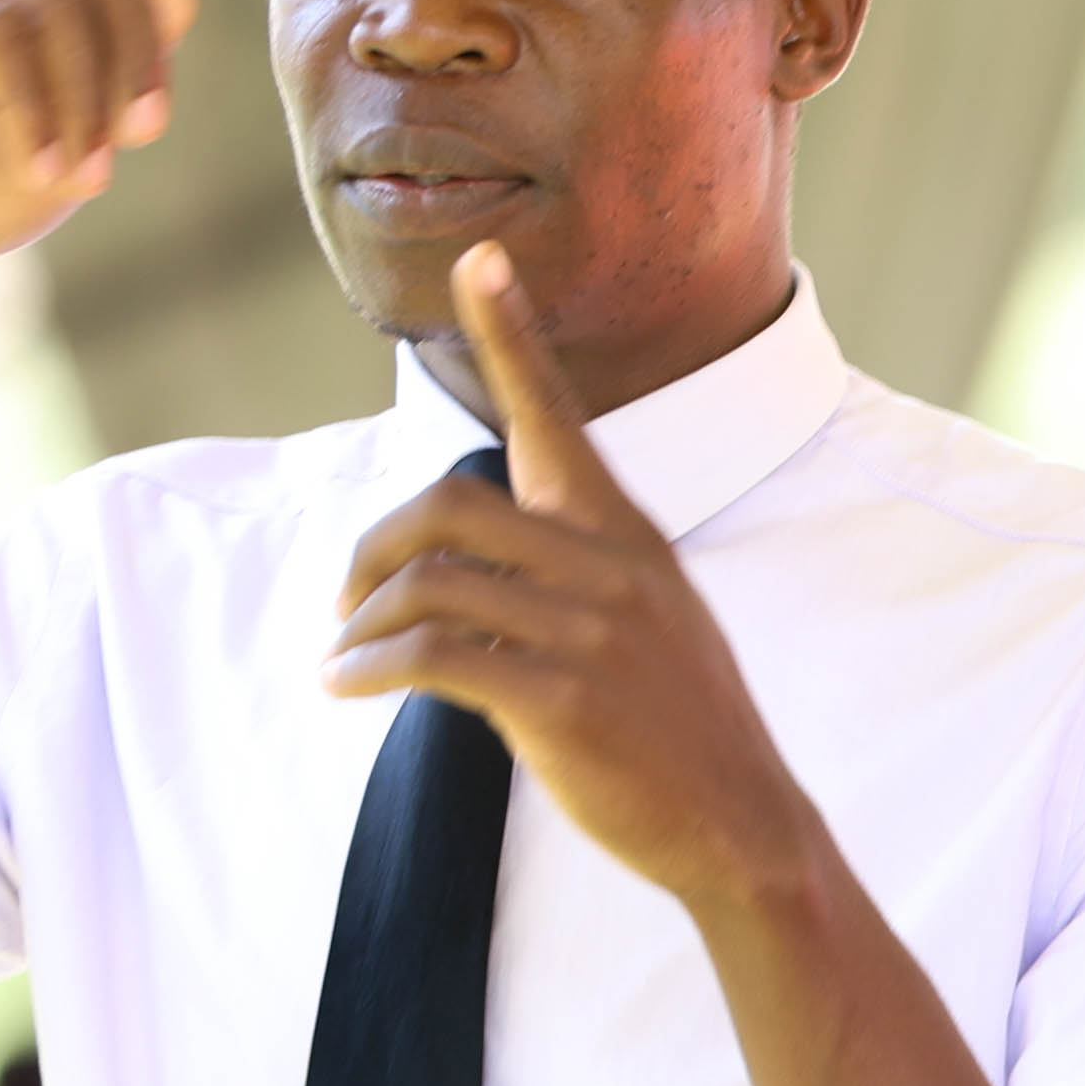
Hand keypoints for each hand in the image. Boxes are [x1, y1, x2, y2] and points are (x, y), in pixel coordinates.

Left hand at [323, 244, 824, 917]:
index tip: (479, 261)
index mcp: (627, 535)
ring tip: (343, 660)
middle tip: (347, 601)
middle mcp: (610, 568)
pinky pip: (428, 657)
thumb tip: (460, 567)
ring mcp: (590, 632)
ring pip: (426, 585)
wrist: (741, 824)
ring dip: (358, 623)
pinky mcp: (561, 698)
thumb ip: (571, 574)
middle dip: (370, 548)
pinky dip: (368, 668)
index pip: (558, 416)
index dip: (513, 335)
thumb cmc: (679, 727)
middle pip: (445, 507)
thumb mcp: (648, 621)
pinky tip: (350, 688)